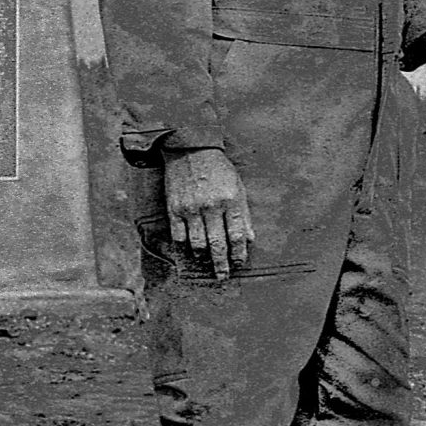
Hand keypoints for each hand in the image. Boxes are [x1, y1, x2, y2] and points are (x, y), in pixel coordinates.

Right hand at [161, 147, 253, 278]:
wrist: (191, 150)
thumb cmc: (219, 169)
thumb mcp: (239, 187)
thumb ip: (244, 214)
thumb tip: (250, 239)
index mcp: (231, 201)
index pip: (237, 236)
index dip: (239, 254)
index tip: (239, 264)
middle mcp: (211, 206)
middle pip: (218, 244)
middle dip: (221, 264)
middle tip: (222, 276)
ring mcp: (191, 209)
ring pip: (197, 244)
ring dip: (203, 256)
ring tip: (207, 261)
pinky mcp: (174, 209)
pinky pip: (179, 236)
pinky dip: (185, 246)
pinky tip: (190, 250)